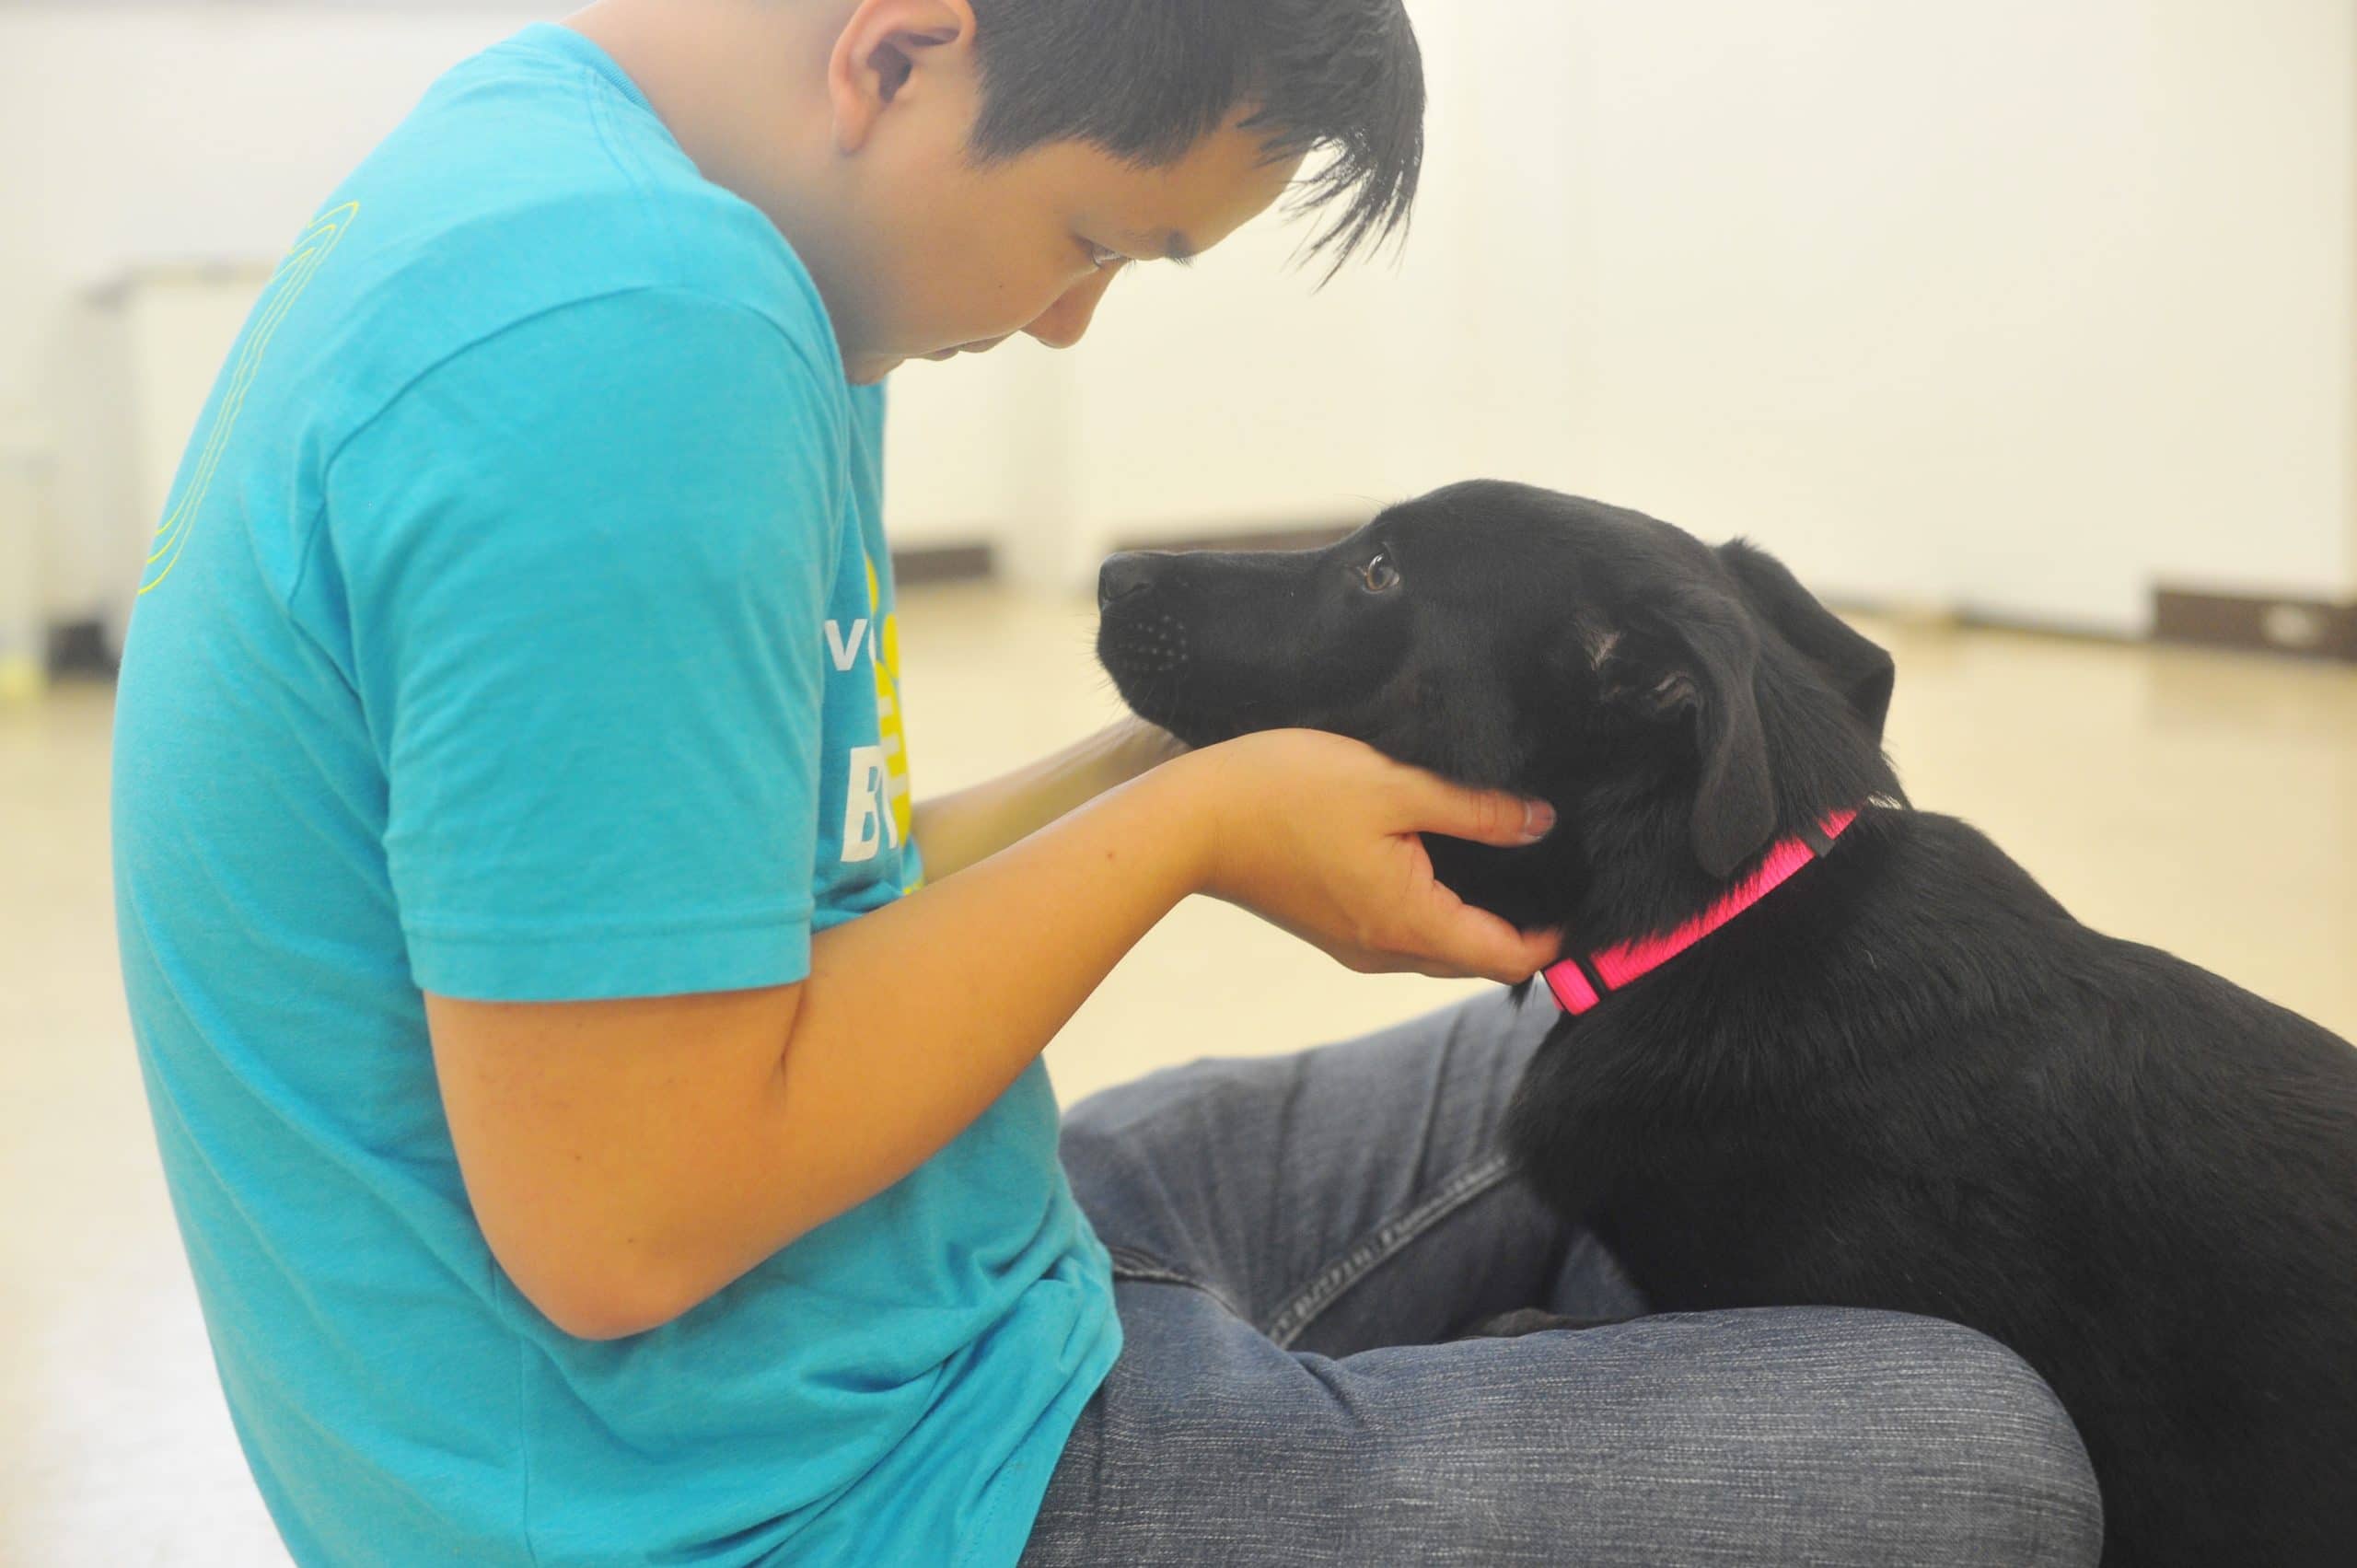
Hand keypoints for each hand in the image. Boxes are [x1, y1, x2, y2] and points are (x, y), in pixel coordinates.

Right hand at [1168, 729, 1561, 983]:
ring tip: (1511, 863)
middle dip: (1525, 930)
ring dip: (1480, 920)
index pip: (1510, 959)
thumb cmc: (1287, 794)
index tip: (1586, 897)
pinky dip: (1440, 909)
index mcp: (1409, 924)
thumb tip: (1540, 823)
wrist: (1192, 818)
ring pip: (1440, 947)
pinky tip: (1446, 861)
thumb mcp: (1392, 786)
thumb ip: (1474, 809)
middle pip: (1478, 960)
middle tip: (1560, 875)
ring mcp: (1356, 944)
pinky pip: (1406, 932)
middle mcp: (1386, 951)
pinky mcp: (1333, 925)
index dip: (1557, 938)